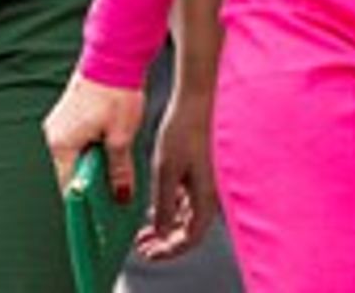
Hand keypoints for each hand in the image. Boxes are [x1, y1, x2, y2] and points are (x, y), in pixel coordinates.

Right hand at [43, 72, 144, 205]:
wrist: (113, 56)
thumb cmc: (116, 92)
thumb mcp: (122, 136)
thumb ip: (119, 170)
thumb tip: (120, 195)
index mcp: (62, 145)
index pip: (68, 187)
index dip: (84, 203)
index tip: (99, 214)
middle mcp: (53, 137)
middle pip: (69, 174)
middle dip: (89, 184)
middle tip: (112, 191)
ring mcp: (58, 126)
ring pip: (72, 158)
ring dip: (91, 166)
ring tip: (114, 168)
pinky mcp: (66, 118)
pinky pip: (75, 144)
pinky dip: (90, 151)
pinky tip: (108, 149)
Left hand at [137, 87, 217, 259]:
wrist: (197, 101)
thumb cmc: (185, 129)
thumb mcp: (166, 170)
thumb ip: (163, 205)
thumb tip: (161, 231)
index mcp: (205, 196)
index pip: (189, 238)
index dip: (168, 250)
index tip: (149, 253)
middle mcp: (211, 194)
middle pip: (189, 230)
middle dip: (165, 241)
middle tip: (143, 246)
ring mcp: (208, 183)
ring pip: (188, 216)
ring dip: (167, 226)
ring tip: (144, 231)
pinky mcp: (203, 172)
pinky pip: (189, 201)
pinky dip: (172, 209)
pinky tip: (156, 207)